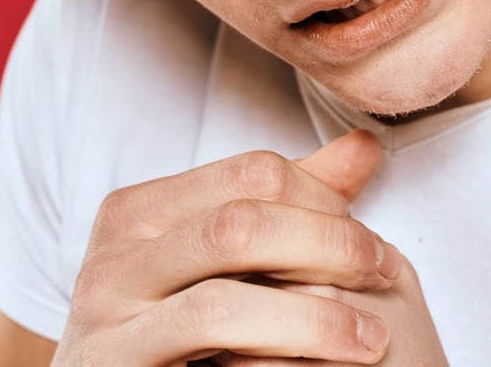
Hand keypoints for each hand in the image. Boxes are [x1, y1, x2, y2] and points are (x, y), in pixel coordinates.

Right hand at [54, 130, 407, 365]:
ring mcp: (108, 321)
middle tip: (382, 277)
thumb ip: (291, 204)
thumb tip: (364, 146)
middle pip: (239, 225)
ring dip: (314, 318)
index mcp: (138, 211)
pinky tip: (320, 366)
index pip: (252, 173)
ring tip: (371, 338)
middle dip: (326, 248)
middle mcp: (113, 258)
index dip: (326, 201)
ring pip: (221, 300)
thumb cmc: (185, 334)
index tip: (373, 244)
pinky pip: (206, 349)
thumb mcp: (233, 262)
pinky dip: (276, 354)